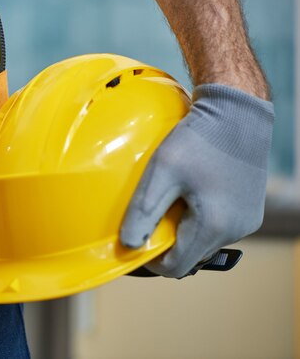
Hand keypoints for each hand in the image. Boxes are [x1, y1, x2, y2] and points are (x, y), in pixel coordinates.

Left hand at [120, 84, 273, 277]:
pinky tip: (190, 195)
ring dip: (184, 232)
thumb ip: (143, 211)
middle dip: (167, 244)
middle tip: (151, 216)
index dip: (151, 260)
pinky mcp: (251, 210)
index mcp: (214, 227)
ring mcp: (247, 221)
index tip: (136, 239)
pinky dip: (201, 220)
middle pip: (191, 256)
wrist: (237, 113)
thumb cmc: (198, 140)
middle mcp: (235, 231)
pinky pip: (219, 228)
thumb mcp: (162, 172)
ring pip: (205, 243)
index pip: (175, 267)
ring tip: (170, 202)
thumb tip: (128, 244)